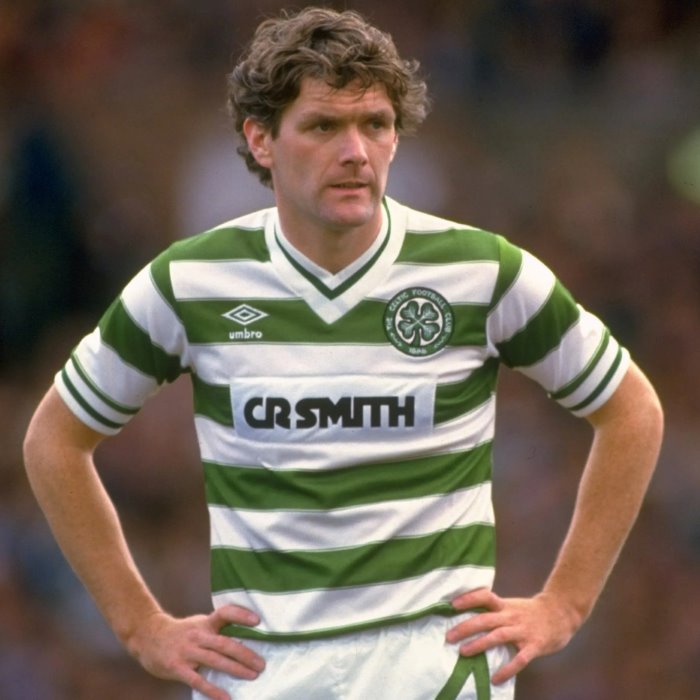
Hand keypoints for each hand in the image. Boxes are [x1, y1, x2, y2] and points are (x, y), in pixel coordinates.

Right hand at [125, 605, 265, 699]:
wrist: (147, 635)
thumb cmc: (181, 632)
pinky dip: (213, 690)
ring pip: (215, 660)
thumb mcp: (198, 624)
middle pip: (224, 643)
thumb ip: (217, 630)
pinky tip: (226, 697)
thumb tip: (244, 639)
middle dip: (245, 654)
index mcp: (205, 623)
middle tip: (261, 664)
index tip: (257, 620)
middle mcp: (198, 635)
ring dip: (235, 668)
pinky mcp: (177, 668)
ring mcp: (187, 651)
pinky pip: (198, 680)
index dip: (241, 615)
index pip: (225, 613)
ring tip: (252, 675)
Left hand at [445, 588, 580, 684]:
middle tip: (449, 636)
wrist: (561, 612)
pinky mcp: (534, 646)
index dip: (469, 599)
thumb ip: (494, 610)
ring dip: (480, 644)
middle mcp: (511, 616)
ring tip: (463, 652)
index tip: (452, 604)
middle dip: (466, 627)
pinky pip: (519, 659)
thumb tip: (468, 614)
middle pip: (486, 619)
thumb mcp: (512, 605)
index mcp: (505, 606)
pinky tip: (496, 678)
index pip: (485, 596)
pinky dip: (507, 669)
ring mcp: (522, 631)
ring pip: (498, 636)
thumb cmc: (531, 611)